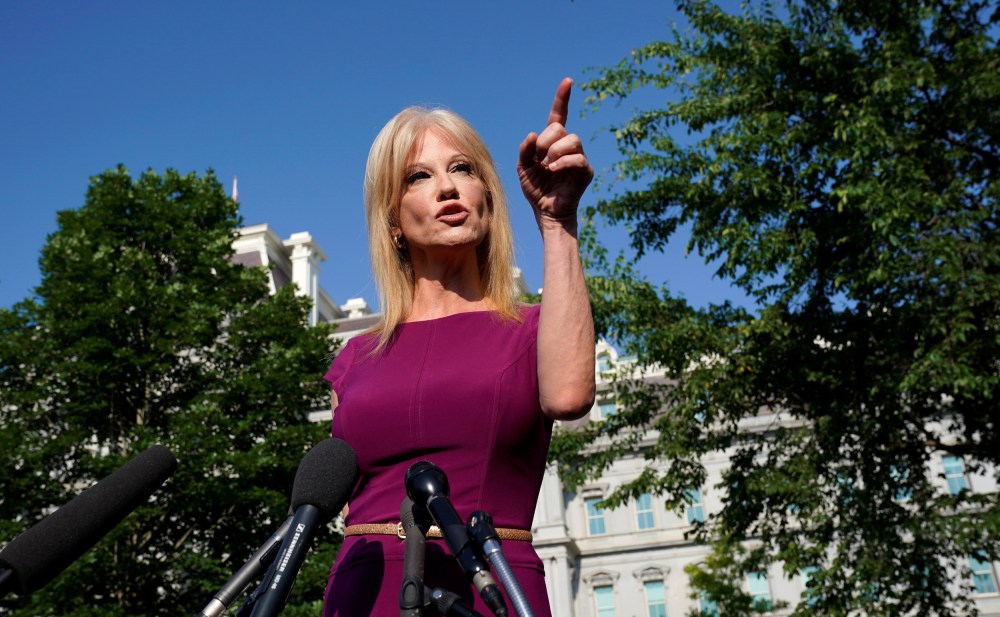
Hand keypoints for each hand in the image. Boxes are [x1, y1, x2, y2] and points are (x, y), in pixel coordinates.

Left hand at [518, 77, 593, 229]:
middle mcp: (567, 146)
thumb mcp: (522, 167)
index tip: (568, 81)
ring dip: (554, 151)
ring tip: (547, 166)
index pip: (558, 115)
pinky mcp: (585, 171)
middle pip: (560, 128)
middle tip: (539, 158)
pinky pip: (578, 159)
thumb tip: (533, 134)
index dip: (562, 98)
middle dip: (545, 141)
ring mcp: (578, 157)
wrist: (546, 211)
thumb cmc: (536, 189)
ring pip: (572, 139)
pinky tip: (554, 170)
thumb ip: (525, 150)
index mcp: (552, 142)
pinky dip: (563, 163)